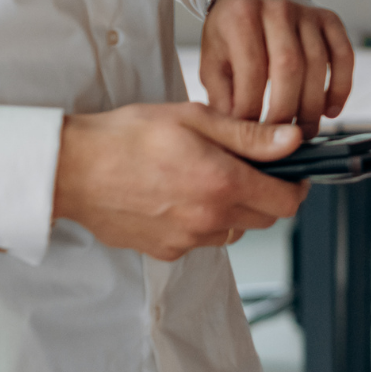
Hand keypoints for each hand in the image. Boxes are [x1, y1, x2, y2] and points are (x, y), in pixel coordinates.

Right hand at [52, 103, 309, 261]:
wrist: (74, 169)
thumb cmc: (128, 137)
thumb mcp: (195, 120)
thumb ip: (249, 135)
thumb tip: (292, 141)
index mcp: (222, 184)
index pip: (286, 202)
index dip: (296, 185)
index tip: (292, 171)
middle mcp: (208, 220)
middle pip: (264, 219)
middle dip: (266, 194)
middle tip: (246, 167)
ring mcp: (186, 240)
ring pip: (234, 231)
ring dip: (234, 210)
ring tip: (207, 178)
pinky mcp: (165, 251)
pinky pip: (201, 240)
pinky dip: (203, 222)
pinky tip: (181, 194)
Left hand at [201, 0, 354, 127]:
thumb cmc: (230, 33)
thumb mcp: (213, 60)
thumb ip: (222, 96)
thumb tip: (238, 134)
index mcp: (242, 16)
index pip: (251, 70)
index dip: (251, 108)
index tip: (249, 136)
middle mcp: (277, 9)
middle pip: (289, 68)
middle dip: (285, 111)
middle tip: (279, 139)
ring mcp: (307, 12)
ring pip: (318, 65)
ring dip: (313, 106)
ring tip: (303, 131)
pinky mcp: (329, 18)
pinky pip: (344, 55)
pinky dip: (341, 87)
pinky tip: (331, 110)